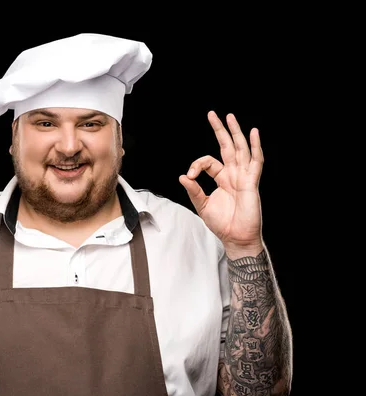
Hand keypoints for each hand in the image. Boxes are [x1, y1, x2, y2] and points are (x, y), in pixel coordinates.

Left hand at [179, 111, 262, 254]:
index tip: (189, 175)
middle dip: (220, 130)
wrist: (236, 237)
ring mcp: (243, 177)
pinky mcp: (251, 182)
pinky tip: (253, 133)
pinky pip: (256, 161)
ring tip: (230, 116)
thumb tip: (182, 176)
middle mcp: (233, 175)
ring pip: (240, 149)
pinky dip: (255, 146)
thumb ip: (193, 190)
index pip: (209, 161)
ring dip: (235, 132)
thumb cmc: (222, 224)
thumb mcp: (202, 205)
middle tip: (213, 114)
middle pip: (226, 147)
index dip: (197, 164)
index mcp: (222, 179)